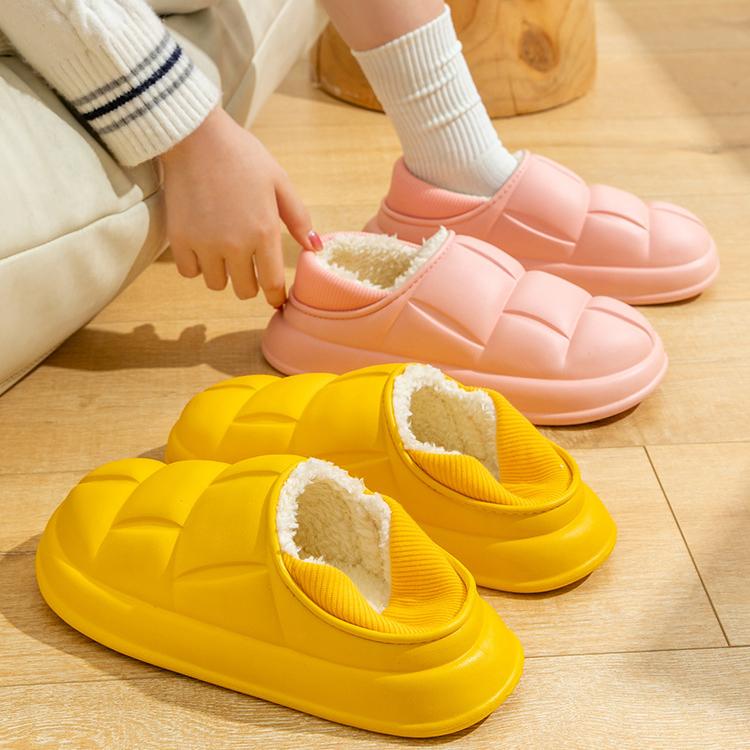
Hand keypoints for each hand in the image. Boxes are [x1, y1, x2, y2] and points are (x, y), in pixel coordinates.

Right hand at [160, 107, 318, 304]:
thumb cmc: (243, 156)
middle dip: (250, 283)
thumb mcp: (279, 182)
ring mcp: (204, 244)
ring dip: (222, 273)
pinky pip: (189, 272)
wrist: (195, 136)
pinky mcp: (179, 240)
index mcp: (264, 232)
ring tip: (222, 251)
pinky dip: (196, 265)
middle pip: (244, 291)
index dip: (275, 297)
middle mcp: (235, 245)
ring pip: (216, 284)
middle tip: (248, 266)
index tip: (276, 299)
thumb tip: (315, 248)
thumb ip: (298, 219)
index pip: (272, 285)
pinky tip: (202, 246)